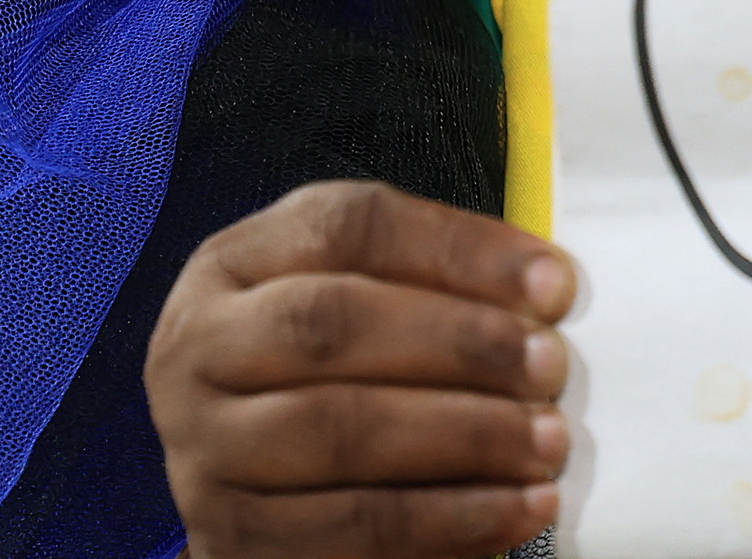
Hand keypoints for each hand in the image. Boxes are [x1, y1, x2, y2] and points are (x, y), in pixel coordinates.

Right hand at [149, 179, 580, 558]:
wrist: (255, 485)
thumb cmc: (332, 371)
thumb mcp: (359, 295)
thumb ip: (432, 279)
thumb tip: (549, 289)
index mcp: (233, 263)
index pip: (348, 225)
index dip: (459, 249)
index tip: (554, 284)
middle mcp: (197, 348)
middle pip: (332, 324)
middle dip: (460, 343)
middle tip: (551, 366)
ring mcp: (201, 450)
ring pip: (336, 430)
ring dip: (463, 437)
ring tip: (549, 444)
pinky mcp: (228, 541)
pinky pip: (346, 531)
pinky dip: (446, 522)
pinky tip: (516, 511)